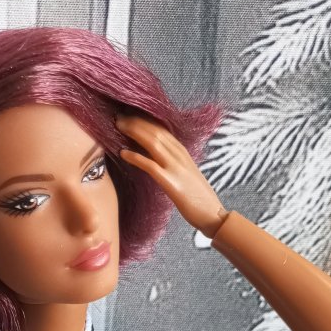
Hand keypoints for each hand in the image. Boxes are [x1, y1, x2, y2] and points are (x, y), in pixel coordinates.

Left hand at [114, 113, 225, 237]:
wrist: (213, 214)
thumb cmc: (198, 198)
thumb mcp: (186, 174)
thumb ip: (174, 164)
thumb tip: (159, 159)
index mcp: (182, 152)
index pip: (161, 129)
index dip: (143, 121)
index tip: (128, 116)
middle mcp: (179, 155)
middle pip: (155, 131)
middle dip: (135, 121)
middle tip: (117, 117)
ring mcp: (176, 168)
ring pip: (152, 142)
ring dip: (133, 132)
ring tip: (117, 126)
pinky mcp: (171, 183)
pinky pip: (150, 166)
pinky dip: (135, 157)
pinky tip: (122, 153)